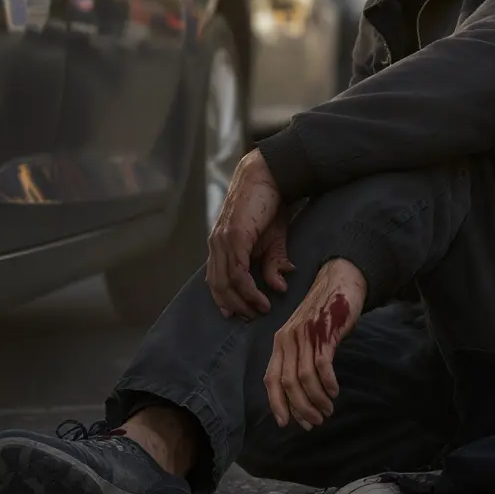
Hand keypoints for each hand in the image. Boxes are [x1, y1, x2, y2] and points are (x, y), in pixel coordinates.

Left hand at [207, 150, 282, 318]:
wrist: (270, 175)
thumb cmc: (270, 205)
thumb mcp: (274, 240)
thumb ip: (273, 264)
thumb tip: (279, 287)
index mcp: (221, 244)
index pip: (215, 278)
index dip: (224, 299)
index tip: (237, 315)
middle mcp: (216, 244)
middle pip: (217, 285)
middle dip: (234, 305)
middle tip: (251, 319)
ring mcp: (222, 240)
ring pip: (226, 282)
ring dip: (243, 301)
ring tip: (260, 310)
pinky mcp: (234, 237)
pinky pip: (237, 272)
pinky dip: (248, 289)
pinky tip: (262, 298)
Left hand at [264, 259, 366, 430]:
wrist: (339, 281)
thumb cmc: (322, 312)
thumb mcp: (303, 334)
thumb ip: (298, 357)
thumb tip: (299, 393)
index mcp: (280, 342)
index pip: (271, 379)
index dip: (277, 403)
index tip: (287, 423)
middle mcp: (288, 339)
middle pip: (288, 383)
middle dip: (300, 408)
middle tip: (315, 421)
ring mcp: (306, 335)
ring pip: (304, 377)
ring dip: (316, 399)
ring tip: (327, 410)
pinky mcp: (324, 332)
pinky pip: (322, 364)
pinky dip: (327, 382)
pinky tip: (334, 391)